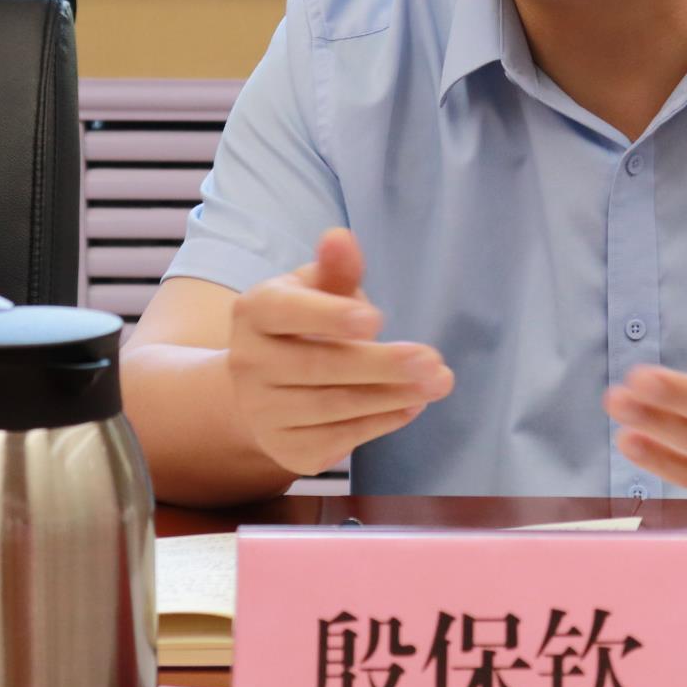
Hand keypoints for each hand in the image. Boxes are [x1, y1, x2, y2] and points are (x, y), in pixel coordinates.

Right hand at [226, 228, 454, 478]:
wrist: (265, 388)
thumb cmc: (302, 324)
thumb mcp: (317, 289)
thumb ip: (335, 268)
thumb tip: (340, 237)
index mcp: (255, 311)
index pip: (286, 312)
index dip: (329, 316)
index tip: (376, 319)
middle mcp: (249, 363)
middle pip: (317, 366)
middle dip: (380, 364)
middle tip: (431, 360)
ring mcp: (262, 411)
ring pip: (332, 407)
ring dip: (391, 396)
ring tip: (437, 383)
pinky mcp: (285, 448)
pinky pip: (337, 439)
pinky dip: (380, 424)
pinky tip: (412, 406)